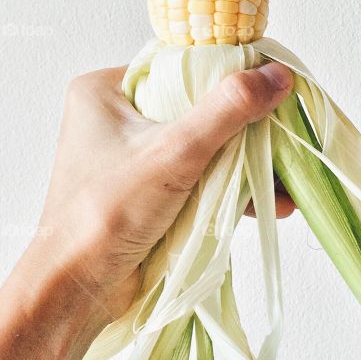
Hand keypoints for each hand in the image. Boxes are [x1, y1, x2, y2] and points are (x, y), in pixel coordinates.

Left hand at [27, 61, 294, 320]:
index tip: (273, 84)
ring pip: (200, 145)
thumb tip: (276, 74)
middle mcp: (114, 117)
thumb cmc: (105, 216)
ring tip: (287, 179)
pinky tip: (268, 204)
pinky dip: (227, 188)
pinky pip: (195, 177)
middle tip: (287, 132)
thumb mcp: (174, 152)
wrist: (73, 293)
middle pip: (195, 107)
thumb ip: (227, 110)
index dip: (227, 73)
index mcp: (104, 90)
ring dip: (242, 163)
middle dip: (244, 128)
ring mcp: (129, 158)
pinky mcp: (144, 194)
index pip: (179, 66)